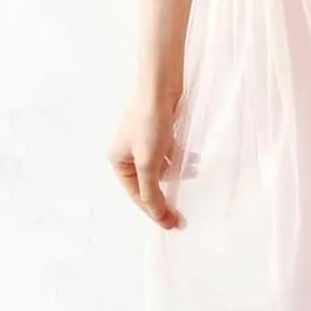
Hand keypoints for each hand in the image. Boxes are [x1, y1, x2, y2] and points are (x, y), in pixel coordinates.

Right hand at [106, 90, 195, 229]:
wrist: (161, 87)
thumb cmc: (150, 123)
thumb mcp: (148, 162)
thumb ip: (151, 191)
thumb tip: (156, 215)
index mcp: (118, 160)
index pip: (137, 194)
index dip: (154, 211)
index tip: (172, 224)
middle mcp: (127, 151)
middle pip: (148, 183)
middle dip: (165, 195)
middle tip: (181, 215)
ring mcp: (142, 141)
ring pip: (159, 168)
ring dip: (175, 175)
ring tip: (192, 174)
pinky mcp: (157, 131)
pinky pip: (167, 153)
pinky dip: (178, 159)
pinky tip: (192, 160)